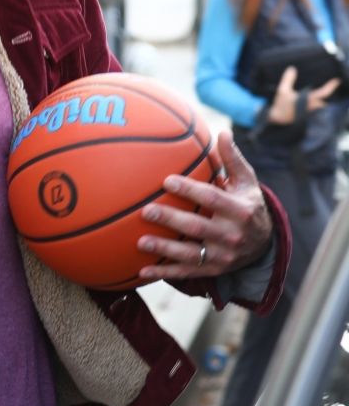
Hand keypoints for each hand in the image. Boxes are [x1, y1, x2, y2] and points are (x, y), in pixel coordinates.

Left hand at [135, 131, 272, 280]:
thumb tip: (223, 131)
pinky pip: (185, 273)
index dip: (190, 190)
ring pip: (190, 254)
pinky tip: (141, 272)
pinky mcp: (212, 270)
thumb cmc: (247, 204)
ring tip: (140, 241)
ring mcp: (222, 256)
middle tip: (146, 210)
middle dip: (171, 219)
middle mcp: (231, 236)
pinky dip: (163, 274)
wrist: (264, 244)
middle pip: (197, 227)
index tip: (167, 180)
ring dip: (164, 249)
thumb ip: (233, 159)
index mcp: (240, 211)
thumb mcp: (247, 182)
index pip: (213, 199)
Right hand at [267, 66, 338, 123]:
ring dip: (320, 98)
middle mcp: (312, 106)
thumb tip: (292, 68)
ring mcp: (311, 111)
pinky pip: (316, 107)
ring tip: (319, 92)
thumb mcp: (282, 91)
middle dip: (325, 93)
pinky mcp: (308, 115)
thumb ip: (288, 79)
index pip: (324, 93)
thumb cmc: (281, 105)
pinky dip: (316, 102)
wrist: (278, 120)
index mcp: (308, 100)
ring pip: (320, 104)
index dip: (331, 86)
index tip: (336, 80)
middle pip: (323, 99)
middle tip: (329, 85)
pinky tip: (311, 100)